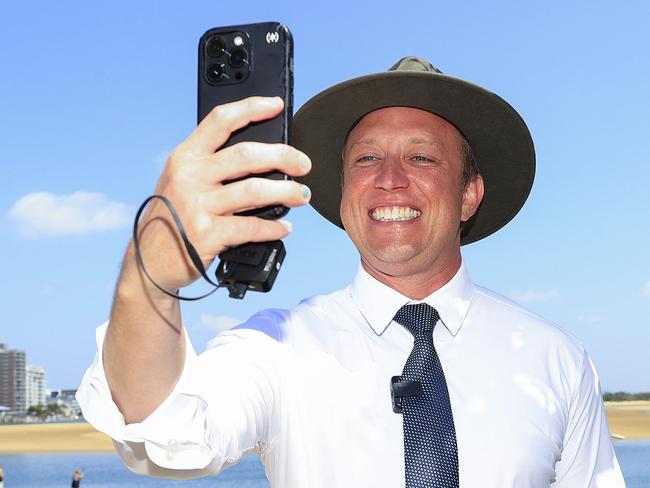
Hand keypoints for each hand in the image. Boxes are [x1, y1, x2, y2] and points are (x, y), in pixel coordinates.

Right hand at [126, 96, 310, 293]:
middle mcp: (189, 177)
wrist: (148, 262)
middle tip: (304, 164)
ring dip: (287, 192)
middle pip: (246, 154)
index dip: (251, 108)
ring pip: (255, 190)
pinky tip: (284, 227)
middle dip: (284, 156)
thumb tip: (262, 157)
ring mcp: (197, 205)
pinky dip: (274, 227)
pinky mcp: (207, 234)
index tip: (276, 105)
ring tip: (302, 195)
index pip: (220, 121)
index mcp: (185, 158)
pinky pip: (251, 226)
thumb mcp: (180, 183)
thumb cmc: (171, 219)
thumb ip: (210, 166)